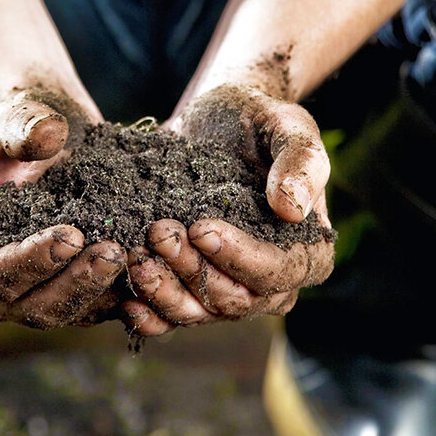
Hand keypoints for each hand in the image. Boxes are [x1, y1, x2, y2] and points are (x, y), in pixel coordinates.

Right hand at [0, 89, 126, 328]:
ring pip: (72, 314)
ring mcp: (38, 298)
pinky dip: (126, 292)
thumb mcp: (19, 118)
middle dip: (76, 283)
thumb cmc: (25, 128)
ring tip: (138, 255)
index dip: (30, 261)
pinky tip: (153, 265)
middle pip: (34, 306)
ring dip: (106, 291)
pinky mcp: (77, 296)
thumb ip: (25, 127)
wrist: (57, 137)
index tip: (70, 235)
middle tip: (113, 251)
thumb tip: (48, 135)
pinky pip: (101, 308)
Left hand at [122, 85, 334, 335]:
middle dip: (193, 269)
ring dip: (164, 291)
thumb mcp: (287, 125)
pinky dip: (150, 314)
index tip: (200, 227)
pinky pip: (172, 317)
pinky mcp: (192, 289)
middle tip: (158, 231)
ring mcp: (230, 291)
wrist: (215, 119)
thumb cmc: (259, 121)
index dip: (239, 257)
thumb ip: (302, 161)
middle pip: (234, 299)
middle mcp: (272, 284)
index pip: (277, 272)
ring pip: (199, 312)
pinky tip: (127, 299)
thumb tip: (292, 210)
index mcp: (308, 253)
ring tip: (136, 255)